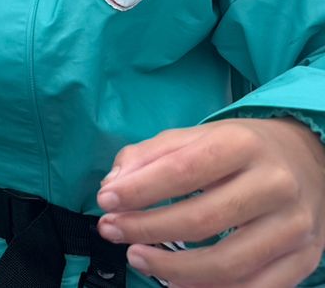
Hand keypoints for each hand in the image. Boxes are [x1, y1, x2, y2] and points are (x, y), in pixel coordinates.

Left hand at [97, 117, 324, 286]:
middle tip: (112, 231)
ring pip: (228, 262)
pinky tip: (178, 284)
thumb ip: (149, 156)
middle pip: (202, 220)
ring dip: (173, 269)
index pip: (183, 170)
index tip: (106, 200)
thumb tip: (113, 186)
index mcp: (242, 144)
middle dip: (146, 230)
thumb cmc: (238, 149)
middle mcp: (274, 184)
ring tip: (137, 258)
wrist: (308, 159)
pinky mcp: (304, 259)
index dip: (139, 190)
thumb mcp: (194, 137)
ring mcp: (294, 226)